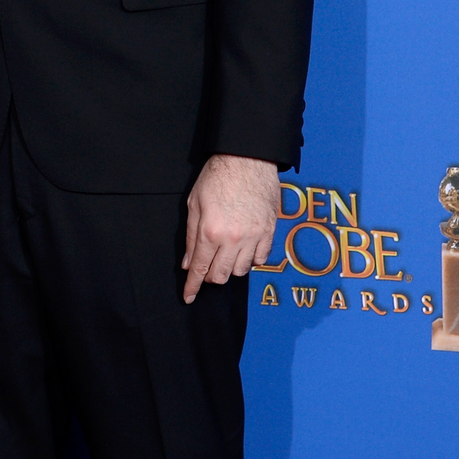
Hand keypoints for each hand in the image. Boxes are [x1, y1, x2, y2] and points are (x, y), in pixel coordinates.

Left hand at [182, 154, 280, 302]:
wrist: (247, 160)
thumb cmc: (216, 178)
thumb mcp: (194, 205)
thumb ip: (191, 237)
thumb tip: (188, 263)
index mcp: (210, 232)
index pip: (200, 269)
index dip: (193, 286)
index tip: (189, 297)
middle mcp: (233, 239)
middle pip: (221, 275)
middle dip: (210, 278)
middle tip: (206, 269)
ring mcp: (254, 238)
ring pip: (240, 271)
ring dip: (229, 268)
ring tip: (224, 255)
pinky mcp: (269, 233)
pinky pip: (260, 260)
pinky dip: (249, 260)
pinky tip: (242, 250)